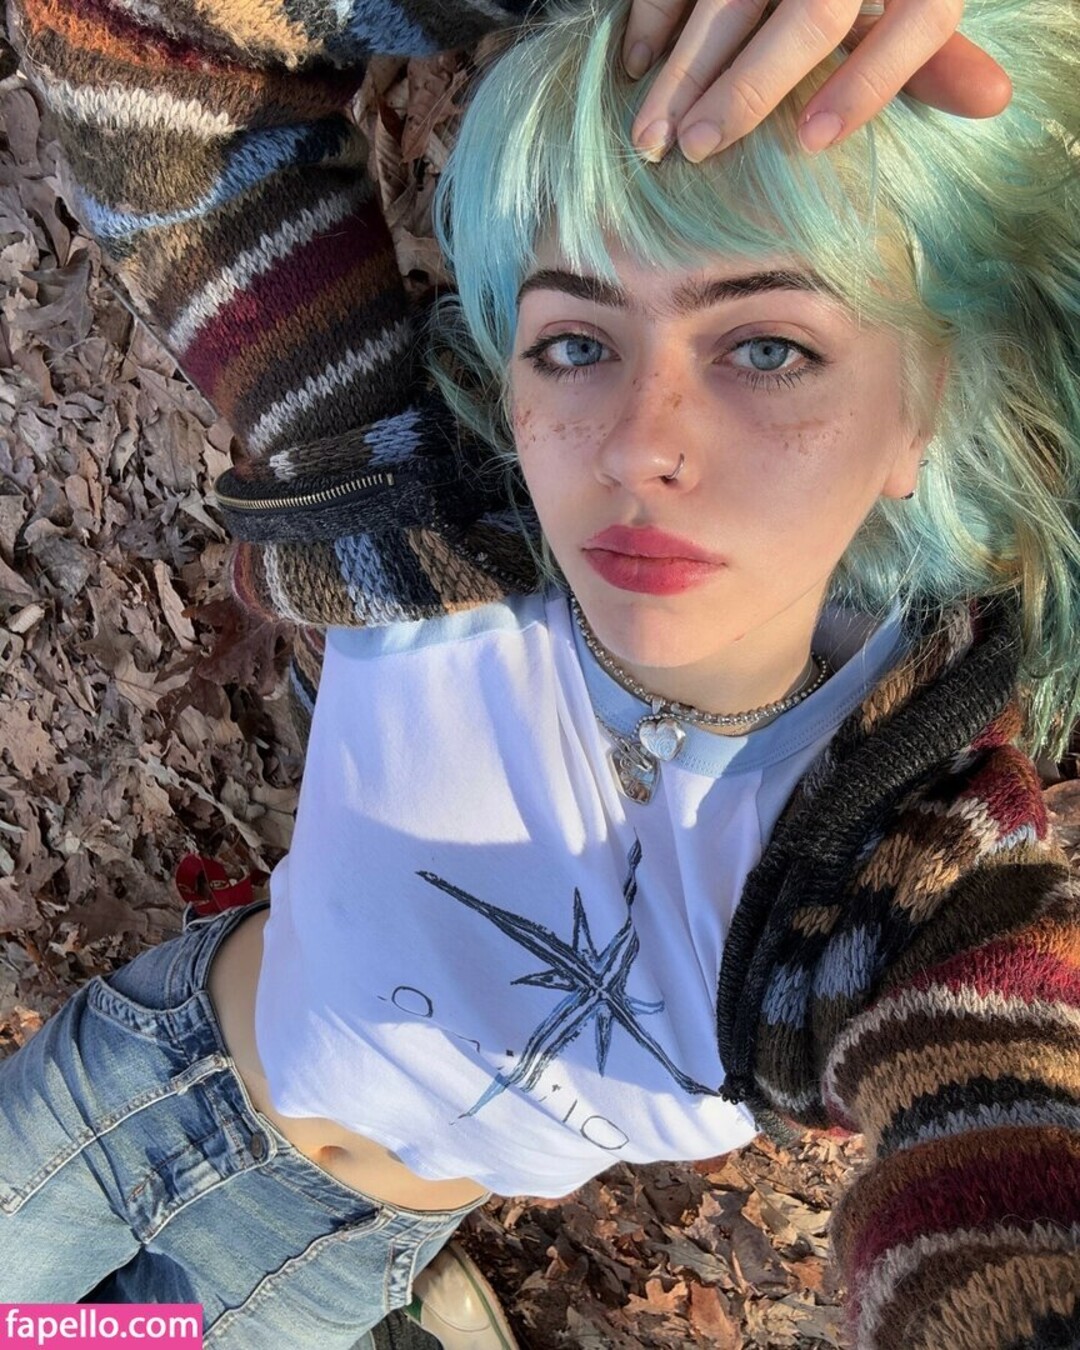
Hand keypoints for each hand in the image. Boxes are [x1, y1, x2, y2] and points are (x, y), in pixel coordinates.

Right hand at [625, 0, 1012, 161]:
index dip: (867, 85)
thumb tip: (992, 101)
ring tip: (652, 136)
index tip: (810, 142)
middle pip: (812, 14)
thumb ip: (935, 55)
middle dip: (748, 87)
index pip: (917, 23)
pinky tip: (635, 64)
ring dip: (686, 67)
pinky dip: (654, 14)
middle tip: (695, 150)